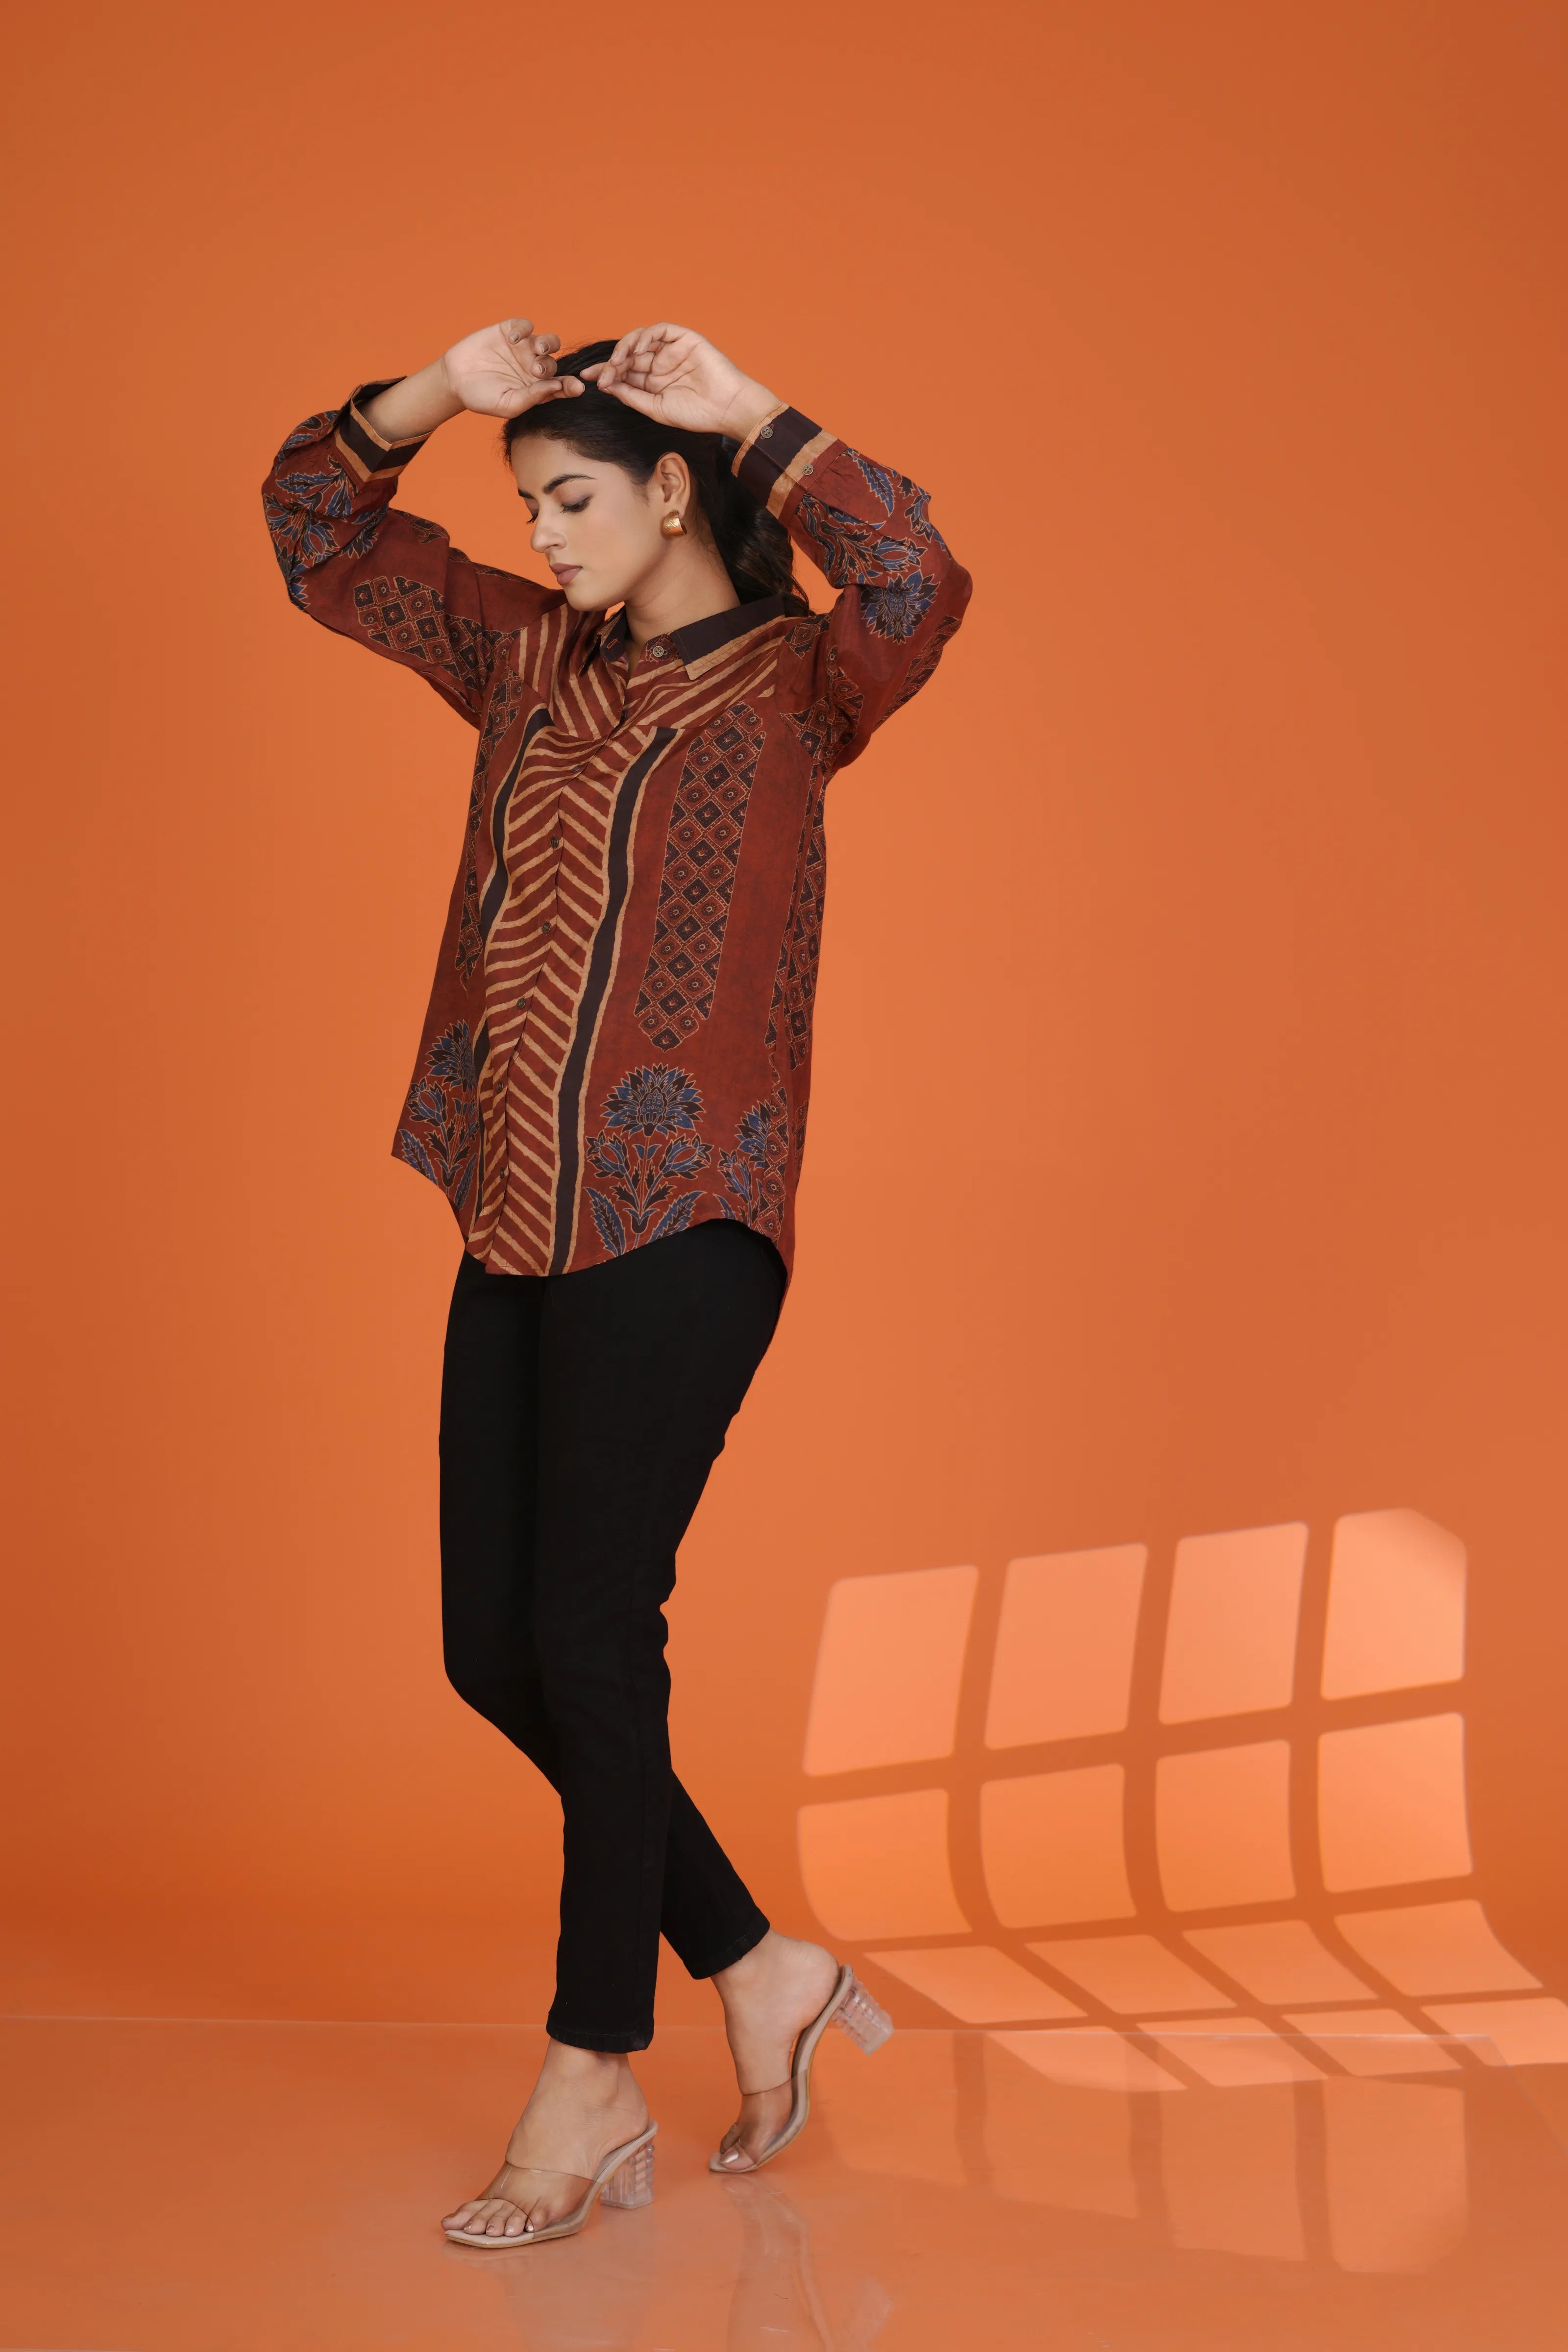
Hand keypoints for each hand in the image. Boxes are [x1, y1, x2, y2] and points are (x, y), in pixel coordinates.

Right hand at [440, 319, 583, 419]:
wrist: (455, 379)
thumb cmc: (481, 398)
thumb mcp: (507, 404)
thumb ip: (531, 398)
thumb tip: (556, 387)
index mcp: (538, 389)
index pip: (562, 386)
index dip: (571, 386)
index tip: (577, 387)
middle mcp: (535, 368)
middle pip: (555, 363)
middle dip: (549, 366)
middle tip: (536, 371)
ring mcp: (524, 349)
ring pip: (548, 342)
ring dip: (547, 344)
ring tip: (536, 349)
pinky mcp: (510, 331)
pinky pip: (525, 326)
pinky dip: (523, 329)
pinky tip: (512, 339)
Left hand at [584, 324, 777, 439]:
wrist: (726, 409)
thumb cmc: (696, 414)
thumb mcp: (656, 409)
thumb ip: (632, 396)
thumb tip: (607, 386)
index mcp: (653, 381)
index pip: (624, 372)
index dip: (605, 373)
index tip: (585, 379)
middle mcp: (660, 363)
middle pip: (628, 355)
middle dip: (611, 363)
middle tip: (600, 375)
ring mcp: (671, 349)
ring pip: (640, 340)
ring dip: (624, 349)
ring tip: (617, 364)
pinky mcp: (684, 338)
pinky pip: (659, 330)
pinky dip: (645, 337)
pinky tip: (637, 351)